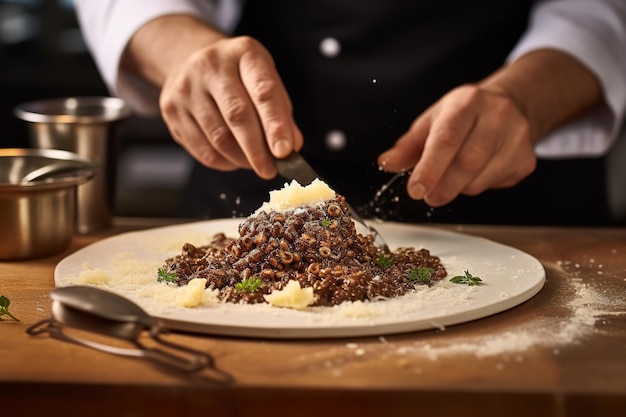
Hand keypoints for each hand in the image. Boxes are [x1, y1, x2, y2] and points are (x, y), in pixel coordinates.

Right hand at [159, 36, 302, 178]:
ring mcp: (186, 86)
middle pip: (237, 115)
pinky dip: (223, 162)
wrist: (193, 61)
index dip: (275, 125)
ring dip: (241, 159)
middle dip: (257, 150)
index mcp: (244, 53)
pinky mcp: (171, 108)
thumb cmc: (239, 78)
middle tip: (270, 170)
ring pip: (218, 137)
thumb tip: (291, 147)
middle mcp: (211, 65)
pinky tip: (235, 161)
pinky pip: (202, 148)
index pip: (263, 91)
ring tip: (255, 164)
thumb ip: (281, 113)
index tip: (285, 151)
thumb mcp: (265, 82)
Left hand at [378, 84, 536, 206]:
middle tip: (428, 195)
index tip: (416, 189)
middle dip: (442, 186)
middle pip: (467, 163)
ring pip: (480, 179)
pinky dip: (477, 187)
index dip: (429, 168)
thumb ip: (408, 146)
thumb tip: (387, 163)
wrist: (509, 104)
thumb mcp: (432, 121)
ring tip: (451, 178)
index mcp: (467, 102)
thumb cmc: (463, 115)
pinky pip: (494, 185)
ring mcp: (517, 137)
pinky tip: (475, 173)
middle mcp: (497, 115)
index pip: (447, 139)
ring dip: (458, 188)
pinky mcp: (526, 159)